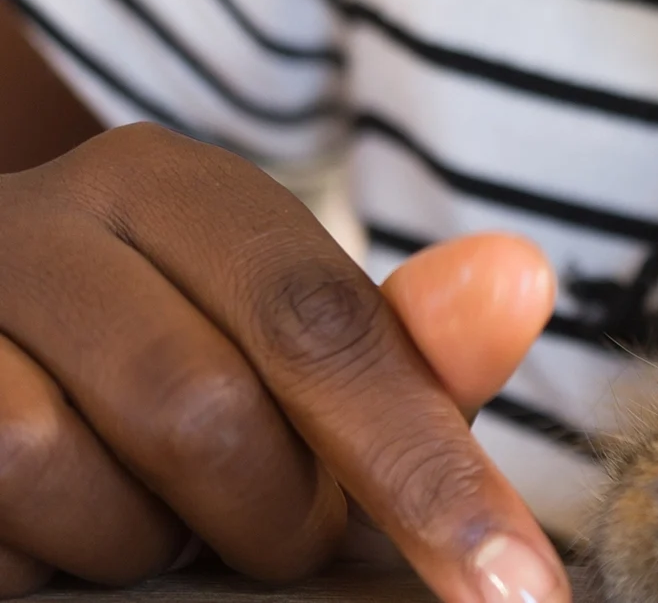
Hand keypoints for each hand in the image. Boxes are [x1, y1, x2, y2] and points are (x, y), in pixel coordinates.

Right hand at [0, 125, 564, 602]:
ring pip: (52, 460)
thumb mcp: (299, 362)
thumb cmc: (170, 374)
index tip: (515, 593)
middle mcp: (45, 217)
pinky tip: (57, 530)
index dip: (428, 474)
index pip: (326, 326)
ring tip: (149, 521)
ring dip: (133, 538)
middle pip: (198, 406)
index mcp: (174, 187)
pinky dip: (35, 551)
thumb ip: (409, 348)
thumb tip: (519, 279)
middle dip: (268, 515)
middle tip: (277, 538)